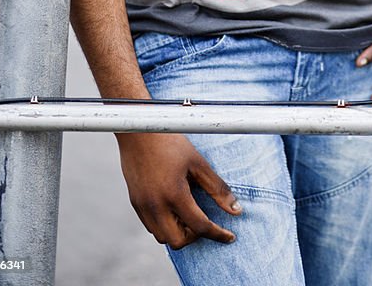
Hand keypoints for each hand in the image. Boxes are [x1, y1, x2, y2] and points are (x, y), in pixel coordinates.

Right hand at [117, 132, 241, 248]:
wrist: (139, 130)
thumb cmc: (170, 142)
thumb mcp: (198, 162)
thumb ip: (217, 188)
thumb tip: (236, 210)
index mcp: (174, 194)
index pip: (200, 227)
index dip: (218, 234)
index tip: (230, 237)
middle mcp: (156, 206)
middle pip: (178, 242)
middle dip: (195, 237)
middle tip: (205, 221)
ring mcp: (143, 206)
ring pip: (162, 237)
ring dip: (179, 232)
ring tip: (189, 214)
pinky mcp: (135, 202)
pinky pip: (151, 226)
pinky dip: (165, 225)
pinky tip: (174, 208)